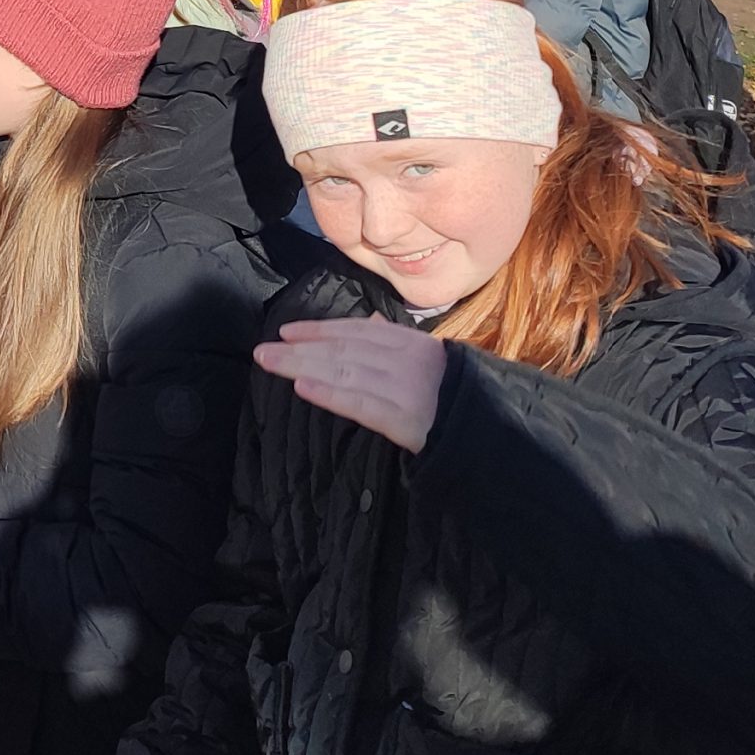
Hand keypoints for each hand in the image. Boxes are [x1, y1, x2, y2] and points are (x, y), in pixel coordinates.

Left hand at [253, 317, 445, 451]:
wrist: (492, 432)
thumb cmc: (460, 395)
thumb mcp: (432, 359)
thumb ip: (399, 341)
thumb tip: (371, 322)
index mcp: (410, 343)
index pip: (356, 331)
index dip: (320, 330)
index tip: (287, 331)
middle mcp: (403, 360)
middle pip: (342, 350)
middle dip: (300, 349)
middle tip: (262, 350)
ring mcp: (403, 389)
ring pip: (344, 372)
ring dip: (302, 365)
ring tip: (271, 362)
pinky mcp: (405, 420)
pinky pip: (361, 405)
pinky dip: (330, 393)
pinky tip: (303, 387)